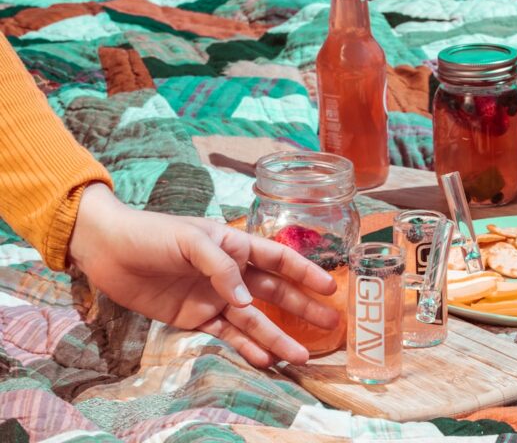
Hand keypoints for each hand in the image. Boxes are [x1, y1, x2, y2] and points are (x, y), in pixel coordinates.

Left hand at [68, 183, 338, 367]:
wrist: (108, 251)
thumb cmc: (153, 234)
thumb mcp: (191, 240)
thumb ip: (222, 268)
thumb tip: (247, 302)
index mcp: (234, 245)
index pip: (277, 258)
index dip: (304, 272)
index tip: (330, 286)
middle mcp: (231, 273)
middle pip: (275, 292)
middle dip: (303, 308)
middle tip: (331, 323)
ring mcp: (215, 297)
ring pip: (255, 320)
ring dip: (277, 336)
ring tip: (301, 356)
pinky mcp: (196, 317)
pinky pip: (227, 334)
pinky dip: (246, 347)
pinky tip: (264, 359)